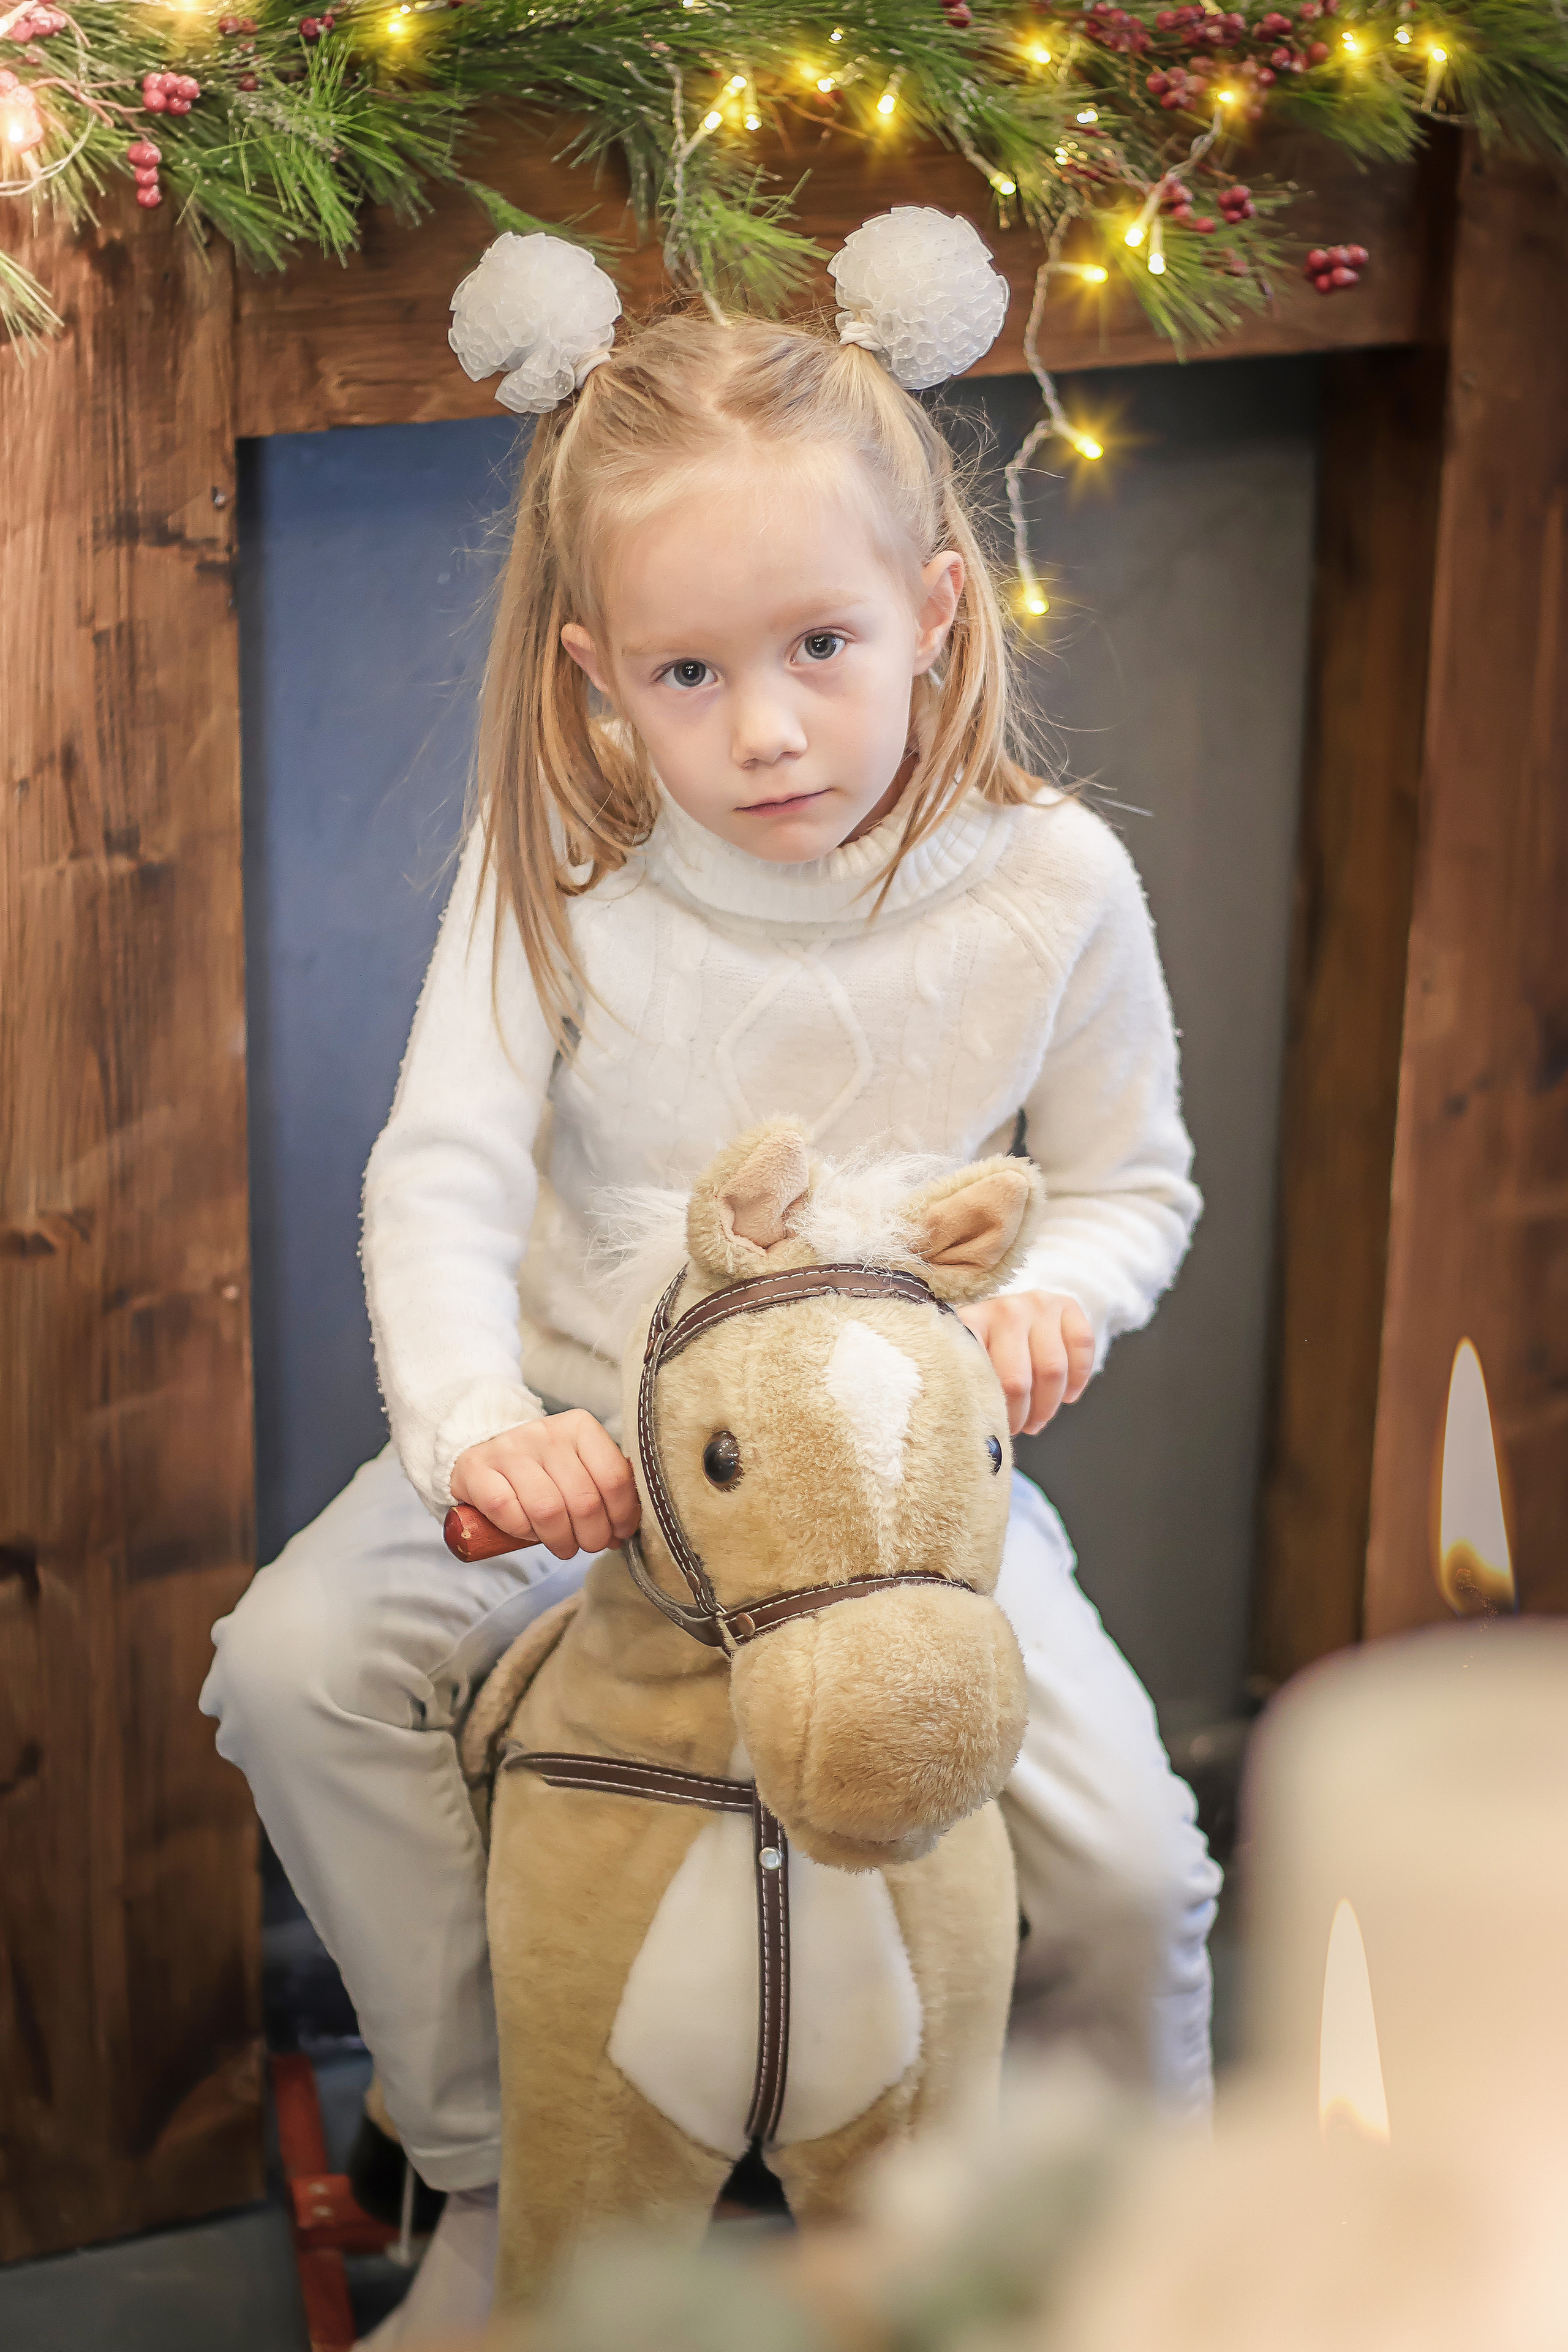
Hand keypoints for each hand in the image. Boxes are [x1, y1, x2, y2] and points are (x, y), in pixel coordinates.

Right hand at [450, 1410, 640, 1561]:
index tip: (618, 1533)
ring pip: (547, 1509)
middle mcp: (545, 1432)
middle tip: (589, 1545)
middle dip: (592, 1536)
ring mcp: (509, 1448)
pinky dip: (523, 1531)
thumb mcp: (578, 1465)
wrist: (484, 1451)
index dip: (622, 1515)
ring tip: (563, 1546)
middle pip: (583, 1500)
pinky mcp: (476, 1468)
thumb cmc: (542, 1468)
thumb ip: (603, 1487)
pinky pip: (507, 1511)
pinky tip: (530, 1533)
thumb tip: (624, 1530)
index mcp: (579, 1427)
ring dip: (560, 1540)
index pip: (614, 1477)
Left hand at [956, 1291, 1095, 1436]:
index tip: (992, 1427)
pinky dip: (1078, 1378)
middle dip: (1021, 1415)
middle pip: (1018, 1381)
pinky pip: (1082, 1346)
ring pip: (1053, 1369)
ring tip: (1039, 1417)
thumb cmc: (985, 1348)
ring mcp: (1036, 1304)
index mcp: (969, 1324)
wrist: (1008, 1312)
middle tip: (1020, 1428)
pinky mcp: (1065, 1304)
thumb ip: (969, 1386)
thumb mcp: (965, 1363)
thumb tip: (986, 1437)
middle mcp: (1003, 1310)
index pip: (979, 1374)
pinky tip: (1067, 1395)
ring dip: (1049, 1405)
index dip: (990, 1410)